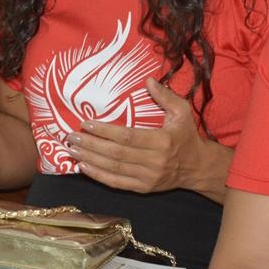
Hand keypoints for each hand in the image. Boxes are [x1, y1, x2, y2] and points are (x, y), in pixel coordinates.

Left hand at [67, 78, 206, 193]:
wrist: (197, 167)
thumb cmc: (186, 136)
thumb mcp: (182, 112)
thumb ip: (165, 96)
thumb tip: (148, 80)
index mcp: (162, 141)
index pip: (127, 136)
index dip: (105, 131)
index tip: (86, 123)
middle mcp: (154, 161)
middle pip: (116, 153)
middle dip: (91, 144)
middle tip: (71, 136)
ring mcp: (147, 177)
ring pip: (113, 168)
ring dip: (90, 159)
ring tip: (71, 149)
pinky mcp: (143, 188)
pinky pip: (116, 183)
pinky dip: (98, 176)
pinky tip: (83, 166)